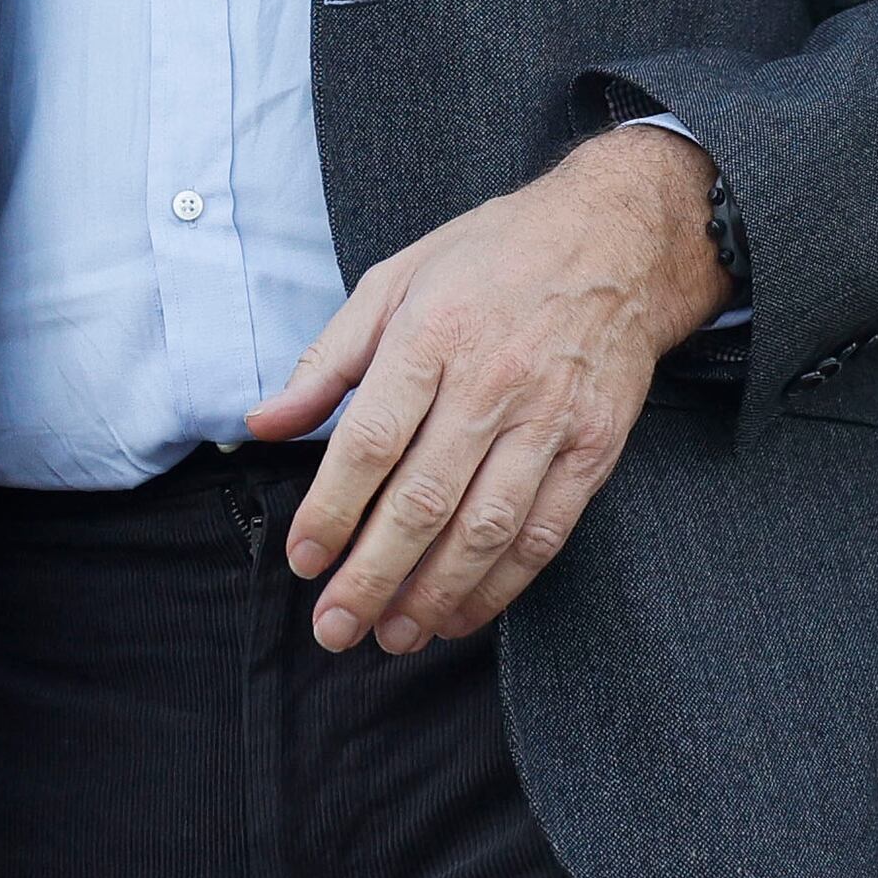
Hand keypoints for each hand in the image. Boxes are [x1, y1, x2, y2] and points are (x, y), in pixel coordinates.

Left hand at [243, 128, 727, 652]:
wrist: (615, 240)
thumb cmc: (491, 258)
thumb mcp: (393, 281)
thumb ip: (326, 362)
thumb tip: (263, 424)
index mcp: (431, 336)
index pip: (371, 442)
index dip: (332, 510)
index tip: (304, 559)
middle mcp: (491, 383)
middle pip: (424, 500)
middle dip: (373, 576)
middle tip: (335, 629)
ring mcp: (549, 421)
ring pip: (486, 530)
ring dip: (434, 595)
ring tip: (393, 636)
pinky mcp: (593, 449)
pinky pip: (544, 534)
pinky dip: (501, 586)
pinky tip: (461, 614)